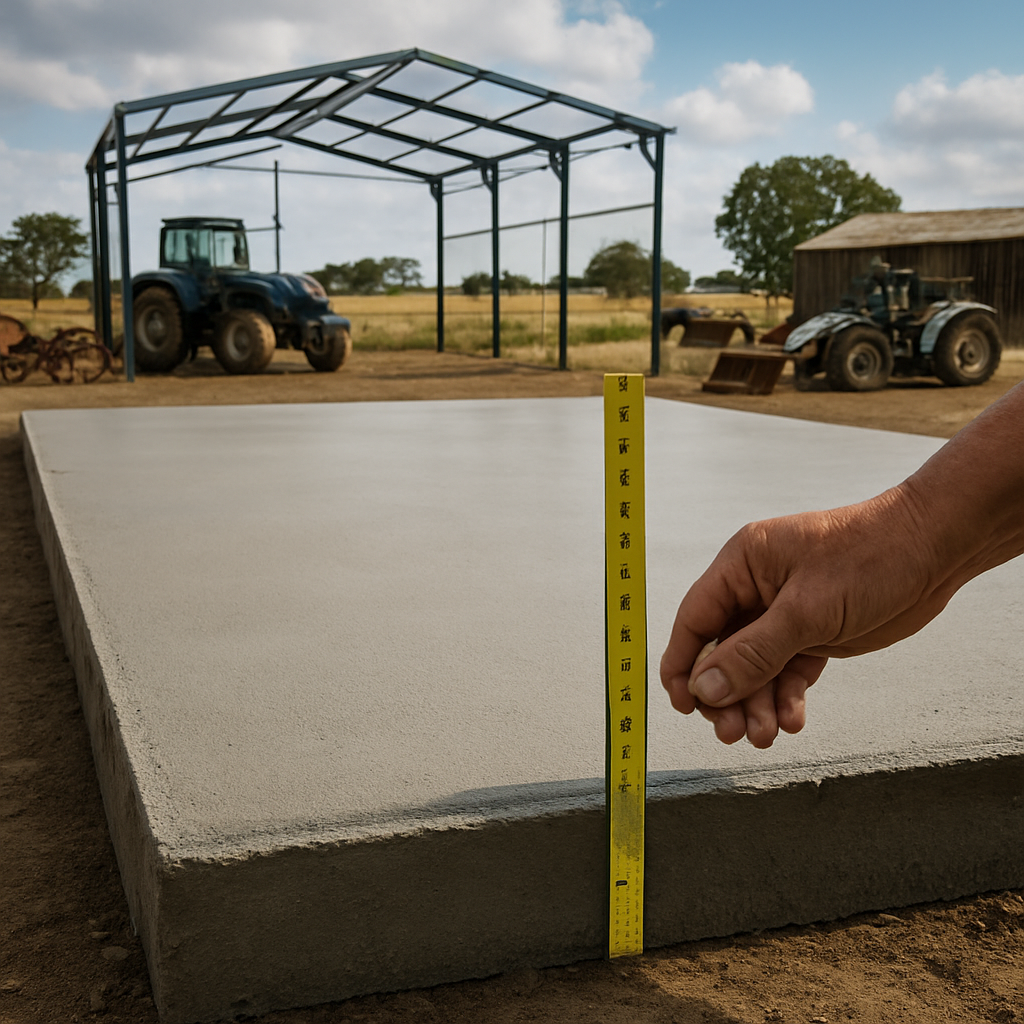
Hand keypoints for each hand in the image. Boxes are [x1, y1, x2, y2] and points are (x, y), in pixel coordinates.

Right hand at [660, 486, 955, 746]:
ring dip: (756, 703)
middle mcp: (756, 587)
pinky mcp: (813, 632)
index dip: (683, 664)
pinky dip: (786, 697)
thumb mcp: (806, 612)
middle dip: (725, 694)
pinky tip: (792, 720)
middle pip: (721, 651)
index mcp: (742, 564)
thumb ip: (752, 653)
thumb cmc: (870, 558)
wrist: (935, 549)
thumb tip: (704, 689)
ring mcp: (784, 612)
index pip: (695, 619)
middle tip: (731, 733)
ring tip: (766, 735)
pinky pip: (786, 671)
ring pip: (754, 667)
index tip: (681, 705)